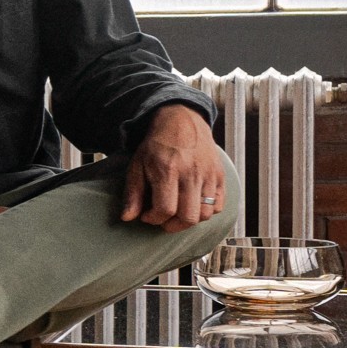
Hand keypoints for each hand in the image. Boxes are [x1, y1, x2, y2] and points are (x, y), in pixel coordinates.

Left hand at [120, 105, 226, 227]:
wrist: (181, 121)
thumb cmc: (157, 145)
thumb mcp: (137, 165)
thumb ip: (133, 193)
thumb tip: (127, 218)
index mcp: (168, 170)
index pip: (166, 209)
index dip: (154, 219)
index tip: (147, 215)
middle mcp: (191, 173)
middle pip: (188, 216)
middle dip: (173, 225)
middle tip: (164, 221)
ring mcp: (208, 174)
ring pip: (206, 214)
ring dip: (190, 220)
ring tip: (178, 213)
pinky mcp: (219, 175)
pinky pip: (219, 205)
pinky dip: (207, 211)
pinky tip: (193, 205)